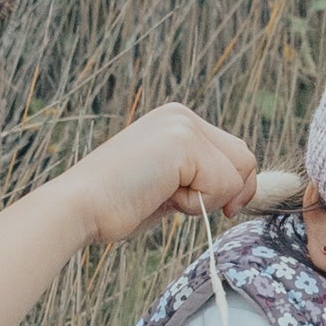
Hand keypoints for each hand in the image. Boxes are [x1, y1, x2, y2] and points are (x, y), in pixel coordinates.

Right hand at [57, 105, 259, 251]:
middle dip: (231, 192)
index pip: (233, 152)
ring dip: (209, 200)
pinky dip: (198, 204)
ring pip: (238, 173)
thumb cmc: (116, 206)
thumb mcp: (166, 186)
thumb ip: (195, 179)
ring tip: (166, 197)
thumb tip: (236, 192)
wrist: (80, 208)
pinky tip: (161, 196)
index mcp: (175, 121)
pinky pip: (224, 185)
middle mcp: (181, 116)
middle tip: (190, 207)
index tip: (218, 209)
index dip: (233, 187)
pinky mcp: (184, 142)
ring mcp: (183, 125)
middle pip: (244, 158)